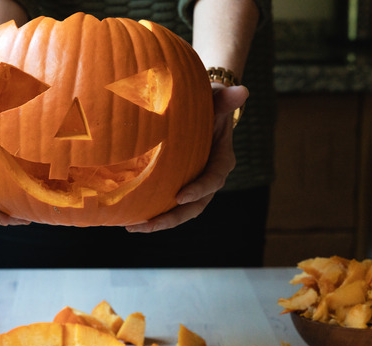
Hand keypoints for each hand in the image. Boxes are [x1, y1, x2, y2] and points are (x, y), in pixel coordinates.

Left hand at [125, 83, 247, 232]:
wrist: (205, 112)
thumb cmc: (211, 104)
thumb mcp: (218, 100)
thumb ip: (226, 100)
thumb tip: (242, 91)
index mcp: (221, 161)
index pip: (213, 180)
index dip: (199, 189)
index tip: (180, 196)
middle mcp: (210, 179)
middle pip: (195, 206)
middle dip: (172, 218)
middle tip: (149, 224)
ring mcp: (195, 186)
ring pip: (180, 211)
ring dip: (158, 222)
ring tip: (134, 227)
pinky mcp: (181, 186)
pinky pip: (168, 204)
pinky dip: (151, 212)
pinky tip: (128, 218)